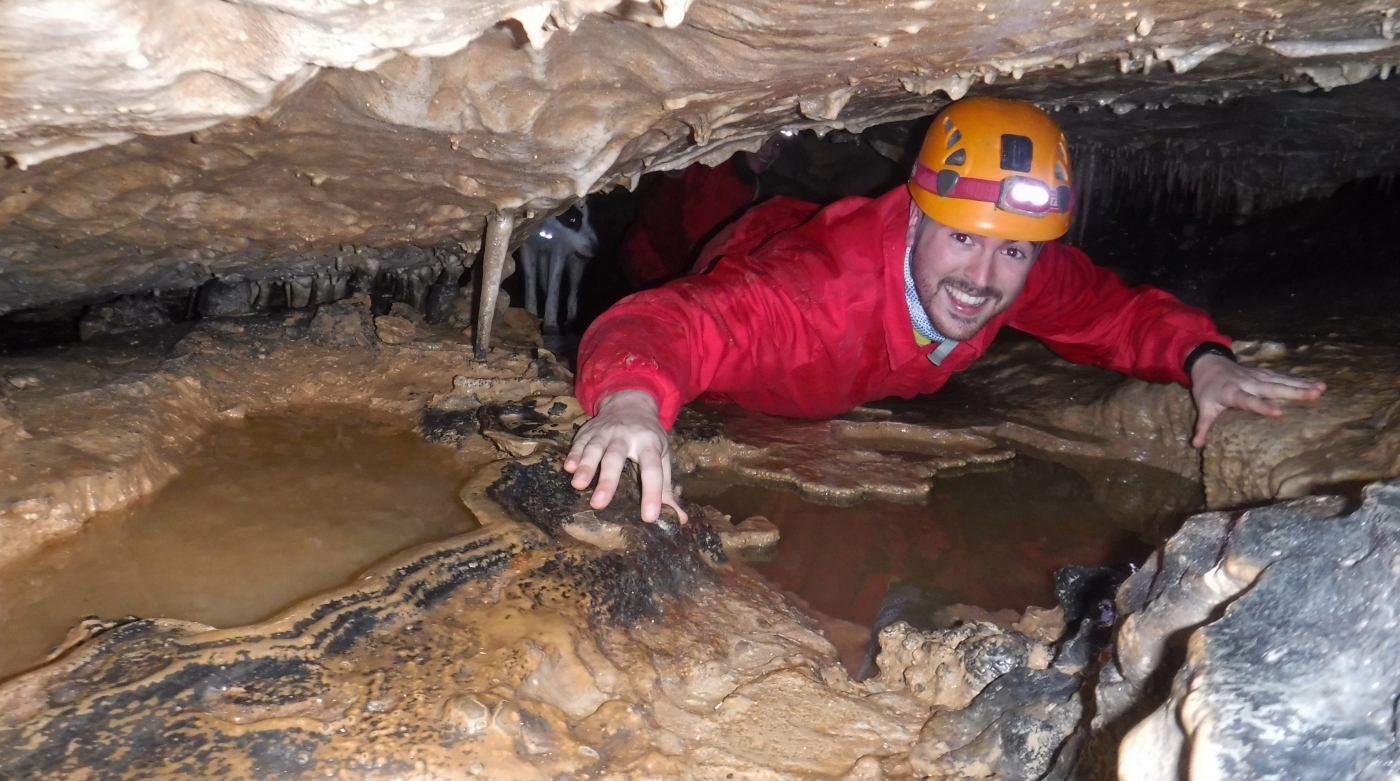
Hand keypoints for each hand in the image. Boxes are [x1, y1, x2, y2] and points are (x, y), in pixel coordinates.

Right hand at [564, 390, 686, 522]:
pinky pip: (579, 442)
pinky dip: (573, 455)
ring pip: (594, 448)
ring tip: (578, 485)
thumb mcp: (662, 455)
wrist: (630, 401)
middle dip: (608, 480)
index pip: (652, 469)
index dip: (652, 492)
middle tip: (599, 504)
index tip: (650, 516)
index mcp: (649, 444)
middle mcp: (626, 436)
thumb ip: (667, 487)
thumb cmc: (648, 436)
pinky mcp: (588, 430)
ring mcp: (605, 432)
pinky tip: (568, 468)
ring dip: (586, 466)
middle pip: (616, 458)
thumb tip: (680, 519)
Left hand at [1189, 354, 1325, 447]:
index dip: (1262, 407)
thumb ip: (1202, 426)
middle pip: (1272, 388)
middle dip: (1294, 391)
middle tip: (1314, 394)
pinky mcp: (1264, 372)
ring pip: (1282, 380)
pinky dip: (1301, 378)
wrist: (1208, 363)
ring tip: (1322, 388)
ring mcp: (1258, 376)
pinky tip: (1317, 382)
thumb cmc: (1207, 389)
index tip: (1279, 413)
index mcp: (1232, 393)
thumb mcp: (1203, 407)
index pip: (1249, 401)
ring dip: (1302, 383)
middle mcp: (1248, 383)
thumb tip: (1195, 445)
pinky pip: (1284, 375)